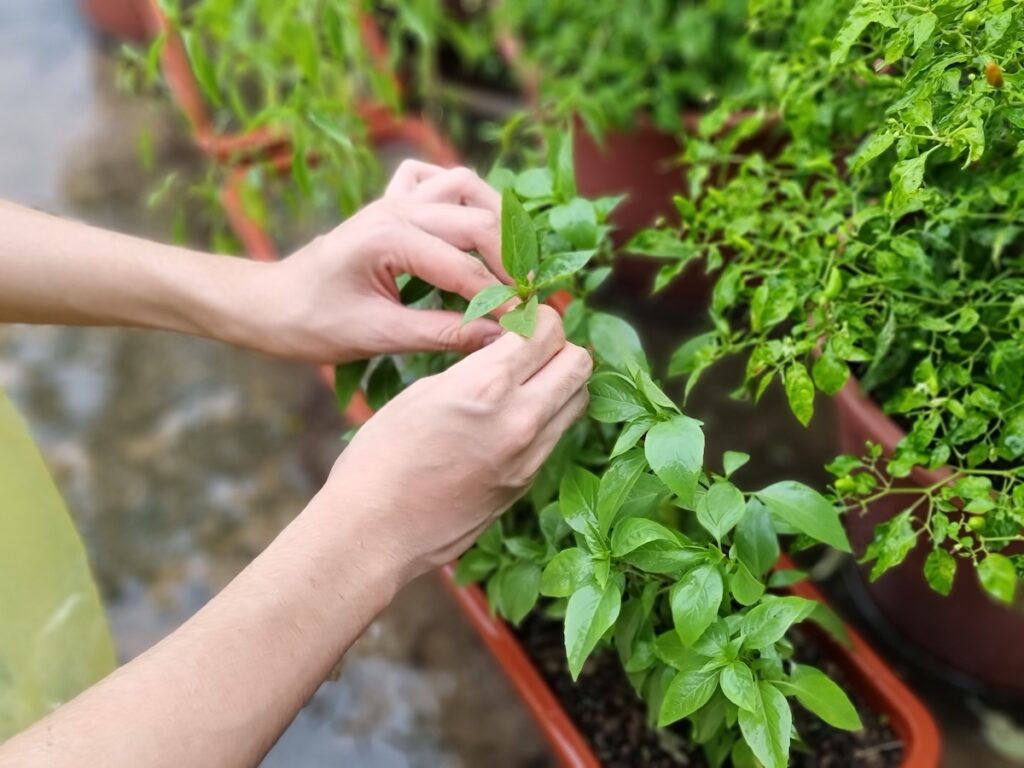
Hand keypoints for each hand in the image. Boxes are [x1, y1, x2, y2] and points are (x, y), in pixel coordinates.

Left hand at [245, 161, 511, 362]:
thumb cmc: (312, 324)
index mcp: (389, 239)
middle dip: (511, 262)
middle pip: (478, 221)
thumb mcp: (378, 336)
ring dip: (495, 218)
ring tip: (511, 261)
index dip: (504, 301)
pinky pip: (433, 178)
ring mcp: (392, 200)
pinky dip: (459, 194)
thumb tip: (498, 338)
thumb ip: (442, 334)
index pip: (467, 270)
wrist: (268, 304)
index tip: (530, 326)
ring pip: (464, 185)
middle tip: (530, 299)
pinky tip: (467, 225)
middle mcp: (395, 208)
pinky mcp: (389, 203)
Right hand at [316, 306, 591, 581]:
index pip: (547, 330)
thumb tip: (504, 353)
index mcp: (486, 385)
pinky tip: (515, 418)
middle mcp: (520, 418)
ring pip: (578, 400)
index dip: (538, 316)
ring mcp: (529, 456)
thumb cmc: (380, 458)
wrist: (375, 532)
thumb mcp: (420, 393)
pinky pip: (557, 435)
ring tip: (529, 381)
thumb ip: (473, 369)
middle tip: (532, 347)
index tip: (523, 319)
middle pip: (579, 362)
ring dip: (561, 382)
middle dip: (560, 346)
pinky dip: (548, 417)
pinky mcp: (527, 482)